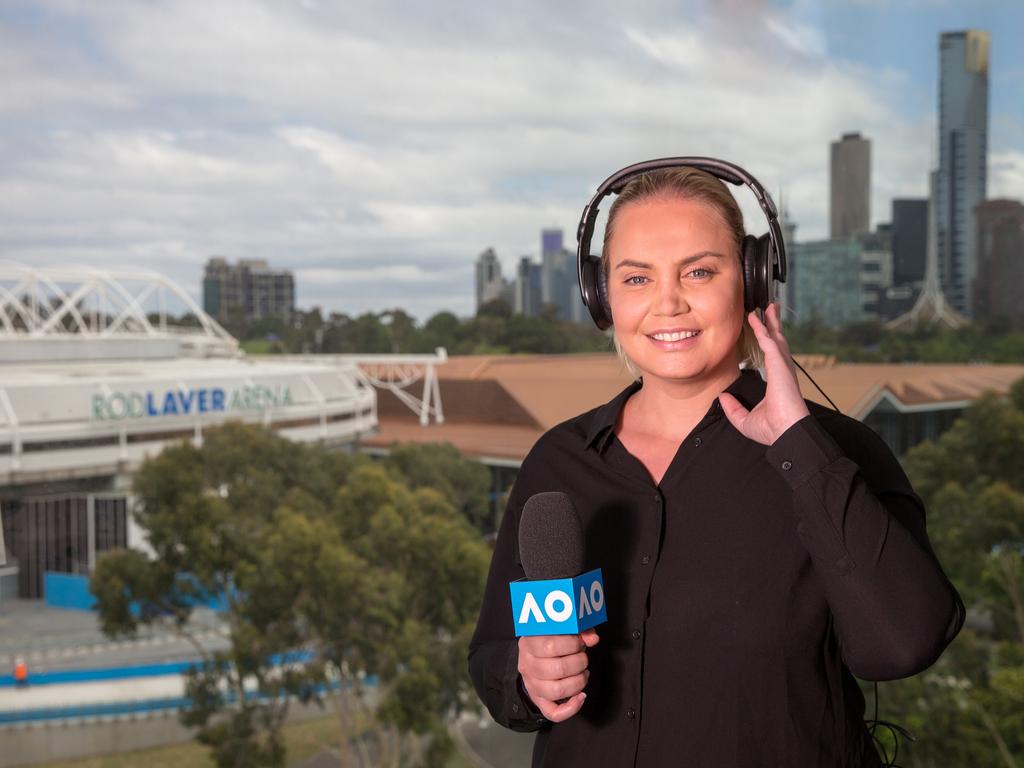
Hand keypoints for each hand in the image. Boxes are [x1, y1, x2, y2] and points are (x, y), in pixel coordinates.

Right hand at [517, 628, 599, 721]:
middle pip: (556, 669)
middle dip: (579, 663)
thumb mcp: (560, 629)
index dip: (572, 644)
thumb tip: (592, 638)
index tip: (581, 642)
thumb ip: (579, 629)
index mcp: (529, 643)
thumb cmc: (551, 640)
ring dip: (578, 682)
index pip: (550, 645)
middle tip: (583, 657)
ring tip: (583, 673)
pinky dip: (571, 708)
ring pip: (556, 691)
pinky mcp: (539, 701)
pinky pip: (553, 713)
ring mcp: (532, 685)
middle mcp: (527, 665)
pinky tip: (581, 696)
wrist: (534, 656)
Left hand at [720, 303, 808, 445]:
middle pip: (777, 341)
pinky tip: (755, 319)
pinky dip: (762, 329)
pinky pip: (769, 342)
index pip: (772, 356)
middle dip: (773, 325)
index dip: (767, 342)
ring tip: (767, 307)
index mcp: (776, 381)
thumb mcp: (744, 420)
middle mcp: (782, 371)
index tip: (762, 332)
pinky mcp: (780, 365)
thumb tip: (722, 398)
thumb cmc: (772, 430)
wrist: (785, 433)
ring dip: (770, 322)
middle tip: (769, 311)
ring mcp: (782, 367)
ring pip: (776, 337)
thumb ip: (733, 408)